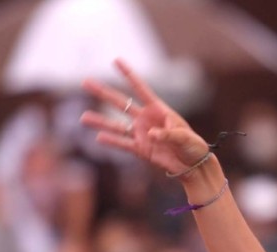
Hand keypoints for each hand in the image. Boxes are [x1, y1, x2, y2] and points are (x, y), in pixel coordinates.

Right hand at [79, 59, 209, 175]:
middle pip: (120, 103)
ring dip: (100, 121)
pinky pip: (123, 144)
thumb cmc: (193, 146)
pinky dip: (111, 142)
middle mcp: (146, 119)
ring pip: (116, 125)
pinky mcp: (140, 150)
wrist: (193, 166)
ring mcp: (141, 134)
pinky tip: (98, 138)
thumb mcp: (184, 137)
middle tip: (86, 82)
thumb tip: (151, 134)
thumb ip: (168, 134)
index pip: (140, 88)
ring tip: (83, 118)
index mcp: (158, 109)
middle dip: (103, 92)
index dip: (128, 75)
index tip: (116, 60)